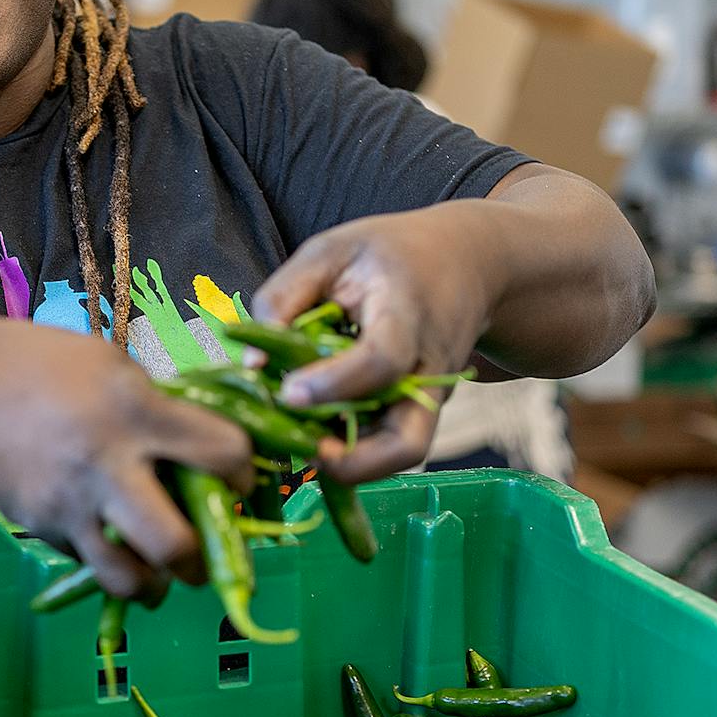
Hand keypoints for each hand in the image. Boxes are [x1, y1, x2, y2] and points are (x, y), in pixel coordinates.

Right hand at [0, 323, 252, 599]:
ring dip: (153, 585)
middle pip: (176, 544)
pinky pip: (88, 561)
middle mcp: (107, 463)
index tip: (237, 481)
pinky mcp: (41, 525)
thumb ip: (158, 409)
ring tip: (156, 572)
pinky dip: (105, 561)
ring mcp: (69, 503)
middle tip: (201, 556)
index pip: (222, 454)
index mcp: (136, 410)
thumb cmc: (42, 364)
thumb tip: (203, 453)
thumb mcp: (112, 366)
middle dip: (200, 563)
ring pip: (128, 580)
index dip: (243, 473)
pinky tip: (103, 535)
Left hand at [250, 204, 498, 484]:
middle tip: (302, 452)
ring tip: (304, 444)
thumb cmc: (387, 255)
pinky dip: (356, 449)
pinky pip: (391, 444)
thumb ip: (282, 299)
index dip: (333, 385)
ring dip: (352, 463)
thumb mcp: (329, 252)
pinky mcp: (423, 409)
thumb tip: (251, 366)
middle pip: (408, 441)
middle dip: (353, 463)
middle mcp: (429, 367)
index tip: (288, 393)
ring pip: (402, 453)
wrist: (465, 262)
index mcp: (405, 313)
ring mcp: (432, 395)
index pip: (381, 361)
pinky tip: (318, 430)